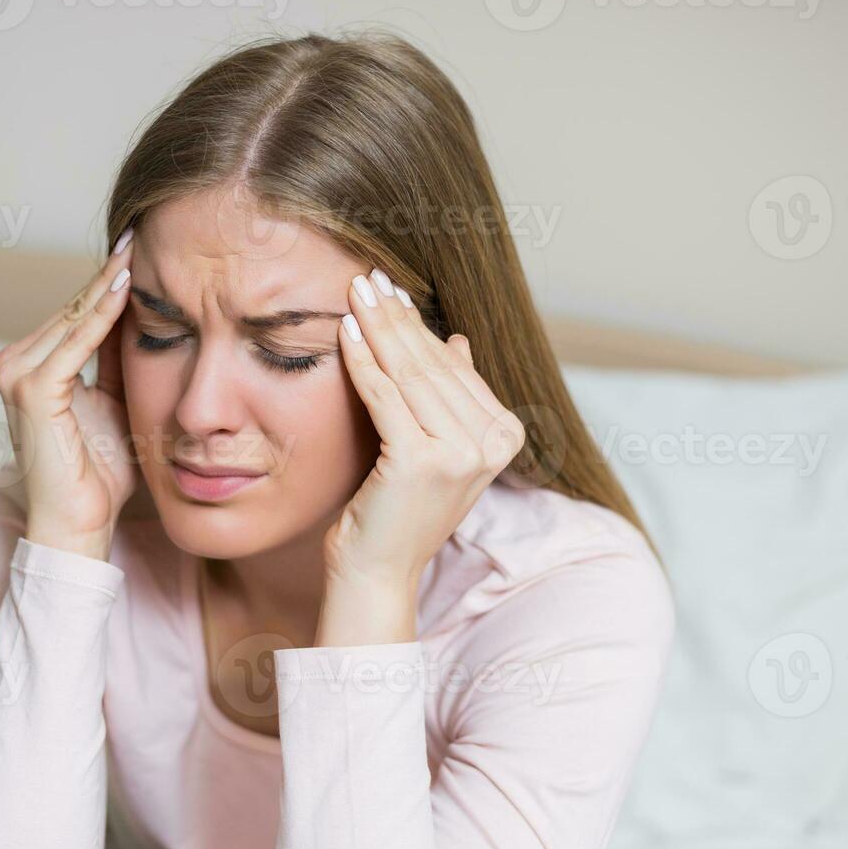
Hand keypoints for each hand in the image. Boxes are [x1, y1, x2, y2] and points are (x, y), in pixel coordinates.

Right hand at [0, 228, 136, 556]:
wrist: (79, 524)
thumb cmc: (98, 475)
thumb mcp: (117, 404)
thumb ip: (119, 363)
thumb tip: (144, 319)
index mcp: (33, 365)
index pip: (77, 312)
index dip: (109, 280)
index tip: (140, 244)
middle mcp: (17, 363)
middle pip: (74, 307)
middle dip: (110, 271)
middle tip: (142, 228)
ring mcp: (19, 374)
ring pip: (74, 318)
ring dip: (108, 283)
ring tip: (138, 246)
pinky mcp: (32, 391)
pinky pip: (76, 342)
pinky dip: (102, 314)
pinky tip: (127, 287)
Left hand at [326, 268, 525, 586]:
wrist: (378, 570)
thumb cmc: (398, 509)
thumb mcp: (436, 447)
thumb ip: (451, 397)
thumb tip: (458, 341)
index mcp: (504, 438)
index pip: (454, 367)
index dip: (419, 327)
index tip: (391, 292)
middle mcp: (491, 445)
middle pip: (432, 365)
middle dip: (396, 317)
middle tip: (368, 278)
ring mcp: (460, 454)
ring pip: (409, 374)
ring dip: (377, 327)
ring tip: (354, 292)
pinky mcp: (419, 460)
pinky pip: (384, 396)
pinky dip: (361, 359)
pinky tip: (343, 331)